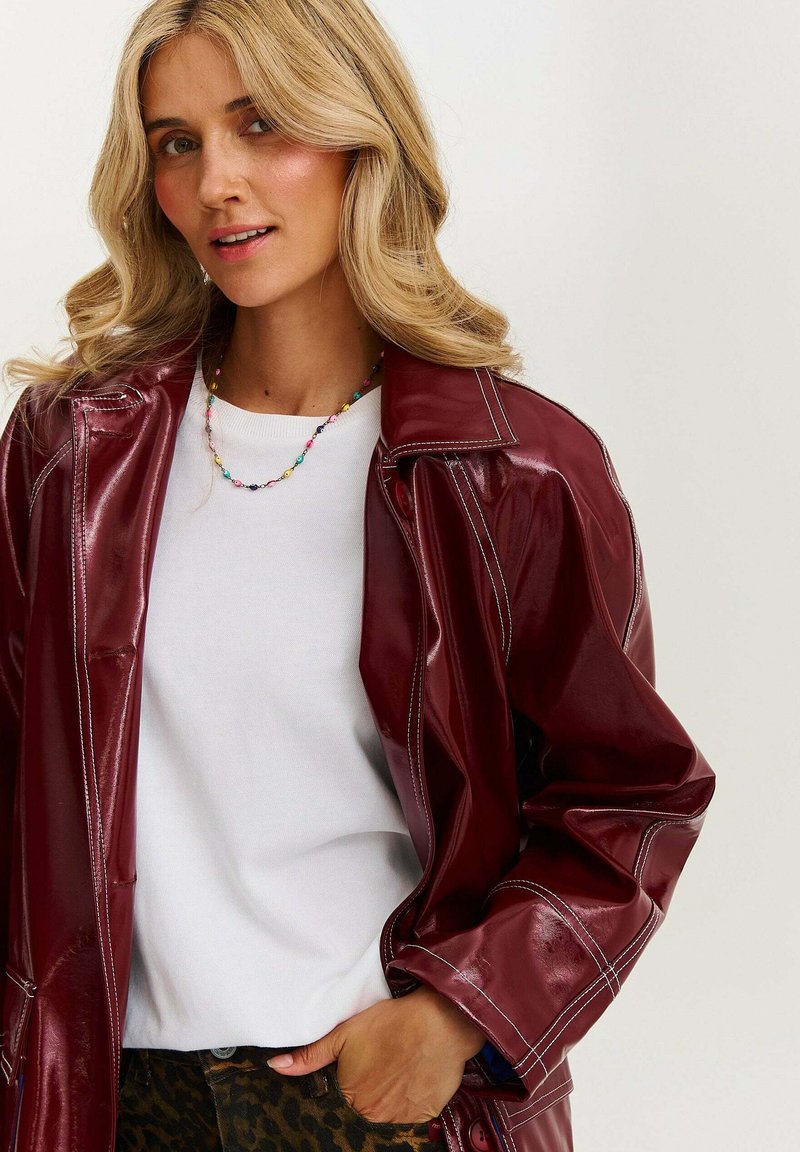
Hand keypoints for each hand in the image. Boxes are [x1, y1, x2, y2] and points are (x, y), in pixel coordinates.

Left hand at [265, 984, 486, 1123]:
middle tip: (387, 1057)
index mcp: (352, 1097)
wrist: (439, 1021)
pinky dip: (415, 1095)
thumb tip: (275, 1066)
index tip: (371, 1057)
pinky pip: (414, 1110)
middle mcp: (374, 1115)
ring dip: (394, 1091)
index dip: (358, 1073)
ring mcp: (402, 1117)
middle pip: (368, 1104)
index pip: (348, 1094)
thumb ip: (310, 1055)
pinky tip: (417, 1071)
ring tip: (403, 1062)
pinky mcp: (427, 1114)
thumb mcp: (344, 1034)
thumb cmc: (390, 1023)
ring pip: (391, 1108)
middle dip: (374, 1083)